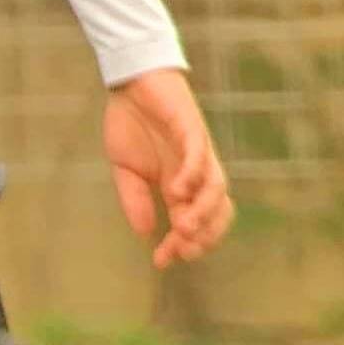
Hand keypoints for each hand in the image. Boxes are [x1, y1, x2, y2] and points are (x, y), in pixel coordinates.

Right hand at [103, 68, 233, 268]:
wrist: (132, 82)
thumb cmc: (132, 123)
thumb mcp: (126, 171)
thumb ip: (136, 201)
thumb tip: (146, 233)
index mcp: (180, 185)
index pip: (194, 223)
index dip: (182, 245)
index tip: (161, 261)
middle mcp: (196, 173)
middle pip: (217, 212)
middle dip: (203, 236)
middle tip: (180, 250)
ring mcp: (197, 152)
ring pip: (217, 189)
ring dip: (203, 212)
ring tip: (182, 228)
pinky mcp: (192, 130)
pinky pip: (200, 156)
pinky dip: (193, 175)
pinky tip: (177, 190)